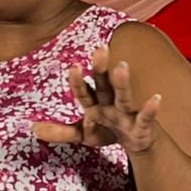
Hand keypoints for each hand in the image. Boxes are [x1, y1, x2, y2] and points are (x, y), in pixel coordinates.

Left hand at [33, 46, 160, 153]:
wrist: (136, 142)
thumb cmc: (108, 131)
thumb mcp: (83, 135)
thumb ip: (61, 132)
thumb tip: (34, 129)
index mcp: (95, 104)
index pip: (83, 91)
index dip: (78, 81)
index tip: (74, 66)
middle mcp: (110, 103)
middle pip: (104, 85)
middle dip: (101, 69)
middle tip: (99, 48)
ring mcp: (127, 112)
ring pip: (123, 96)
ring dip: (122, 82)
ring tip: (121, 66)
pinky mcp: (142, 124)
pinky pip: (145, 116)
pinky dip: (150, 108)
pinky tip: (156, 98)